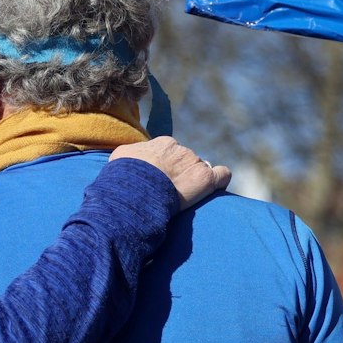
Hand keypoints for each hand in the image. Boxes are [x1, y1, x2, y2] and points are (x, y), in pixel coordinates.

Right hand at [110, 136, 231, 209]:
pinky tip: (215, 189)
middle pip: (187, 161)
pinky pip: (222, 175)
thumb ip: (132, 154)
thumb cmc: (123, 179)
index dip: (168, 167)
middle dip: (181, 174)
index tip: (161, 180)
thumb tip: (131, 157)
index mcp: (162, 144)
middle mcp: (181, 150)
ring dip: (195, 181)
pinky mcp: (205, 179)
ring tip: (185, 198)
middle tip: (170, 192)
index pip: (172, 152)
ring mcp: (194, 163)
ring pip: (201, 169)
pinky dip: (220, 181)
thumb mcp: (120, 158)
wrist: (134, 193)